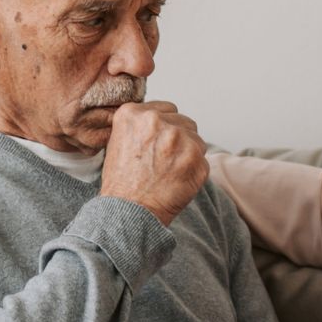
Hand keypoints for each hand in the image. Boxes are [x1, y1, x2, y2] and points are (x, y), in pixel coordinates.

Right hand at [100, 101, 208, 225]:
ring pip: (197, 140)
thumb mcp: (118, 141)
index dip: (165, 128)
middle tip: (164, 161)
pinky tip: (178, 181)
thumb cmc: (123, 183)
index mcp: (134, 113)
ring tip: (170, 172)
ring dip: (189, 154)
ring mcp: (178, 138)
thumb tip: (163, 119)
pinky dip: (195, 172)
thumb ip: (140, 125)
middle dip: (179, 140)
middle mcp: (156, 121)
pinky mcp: (195, 157)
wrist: (129, 212)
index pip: (167, 109)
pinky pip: (203, 160)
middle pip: (184, 122)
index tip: (159, 143)